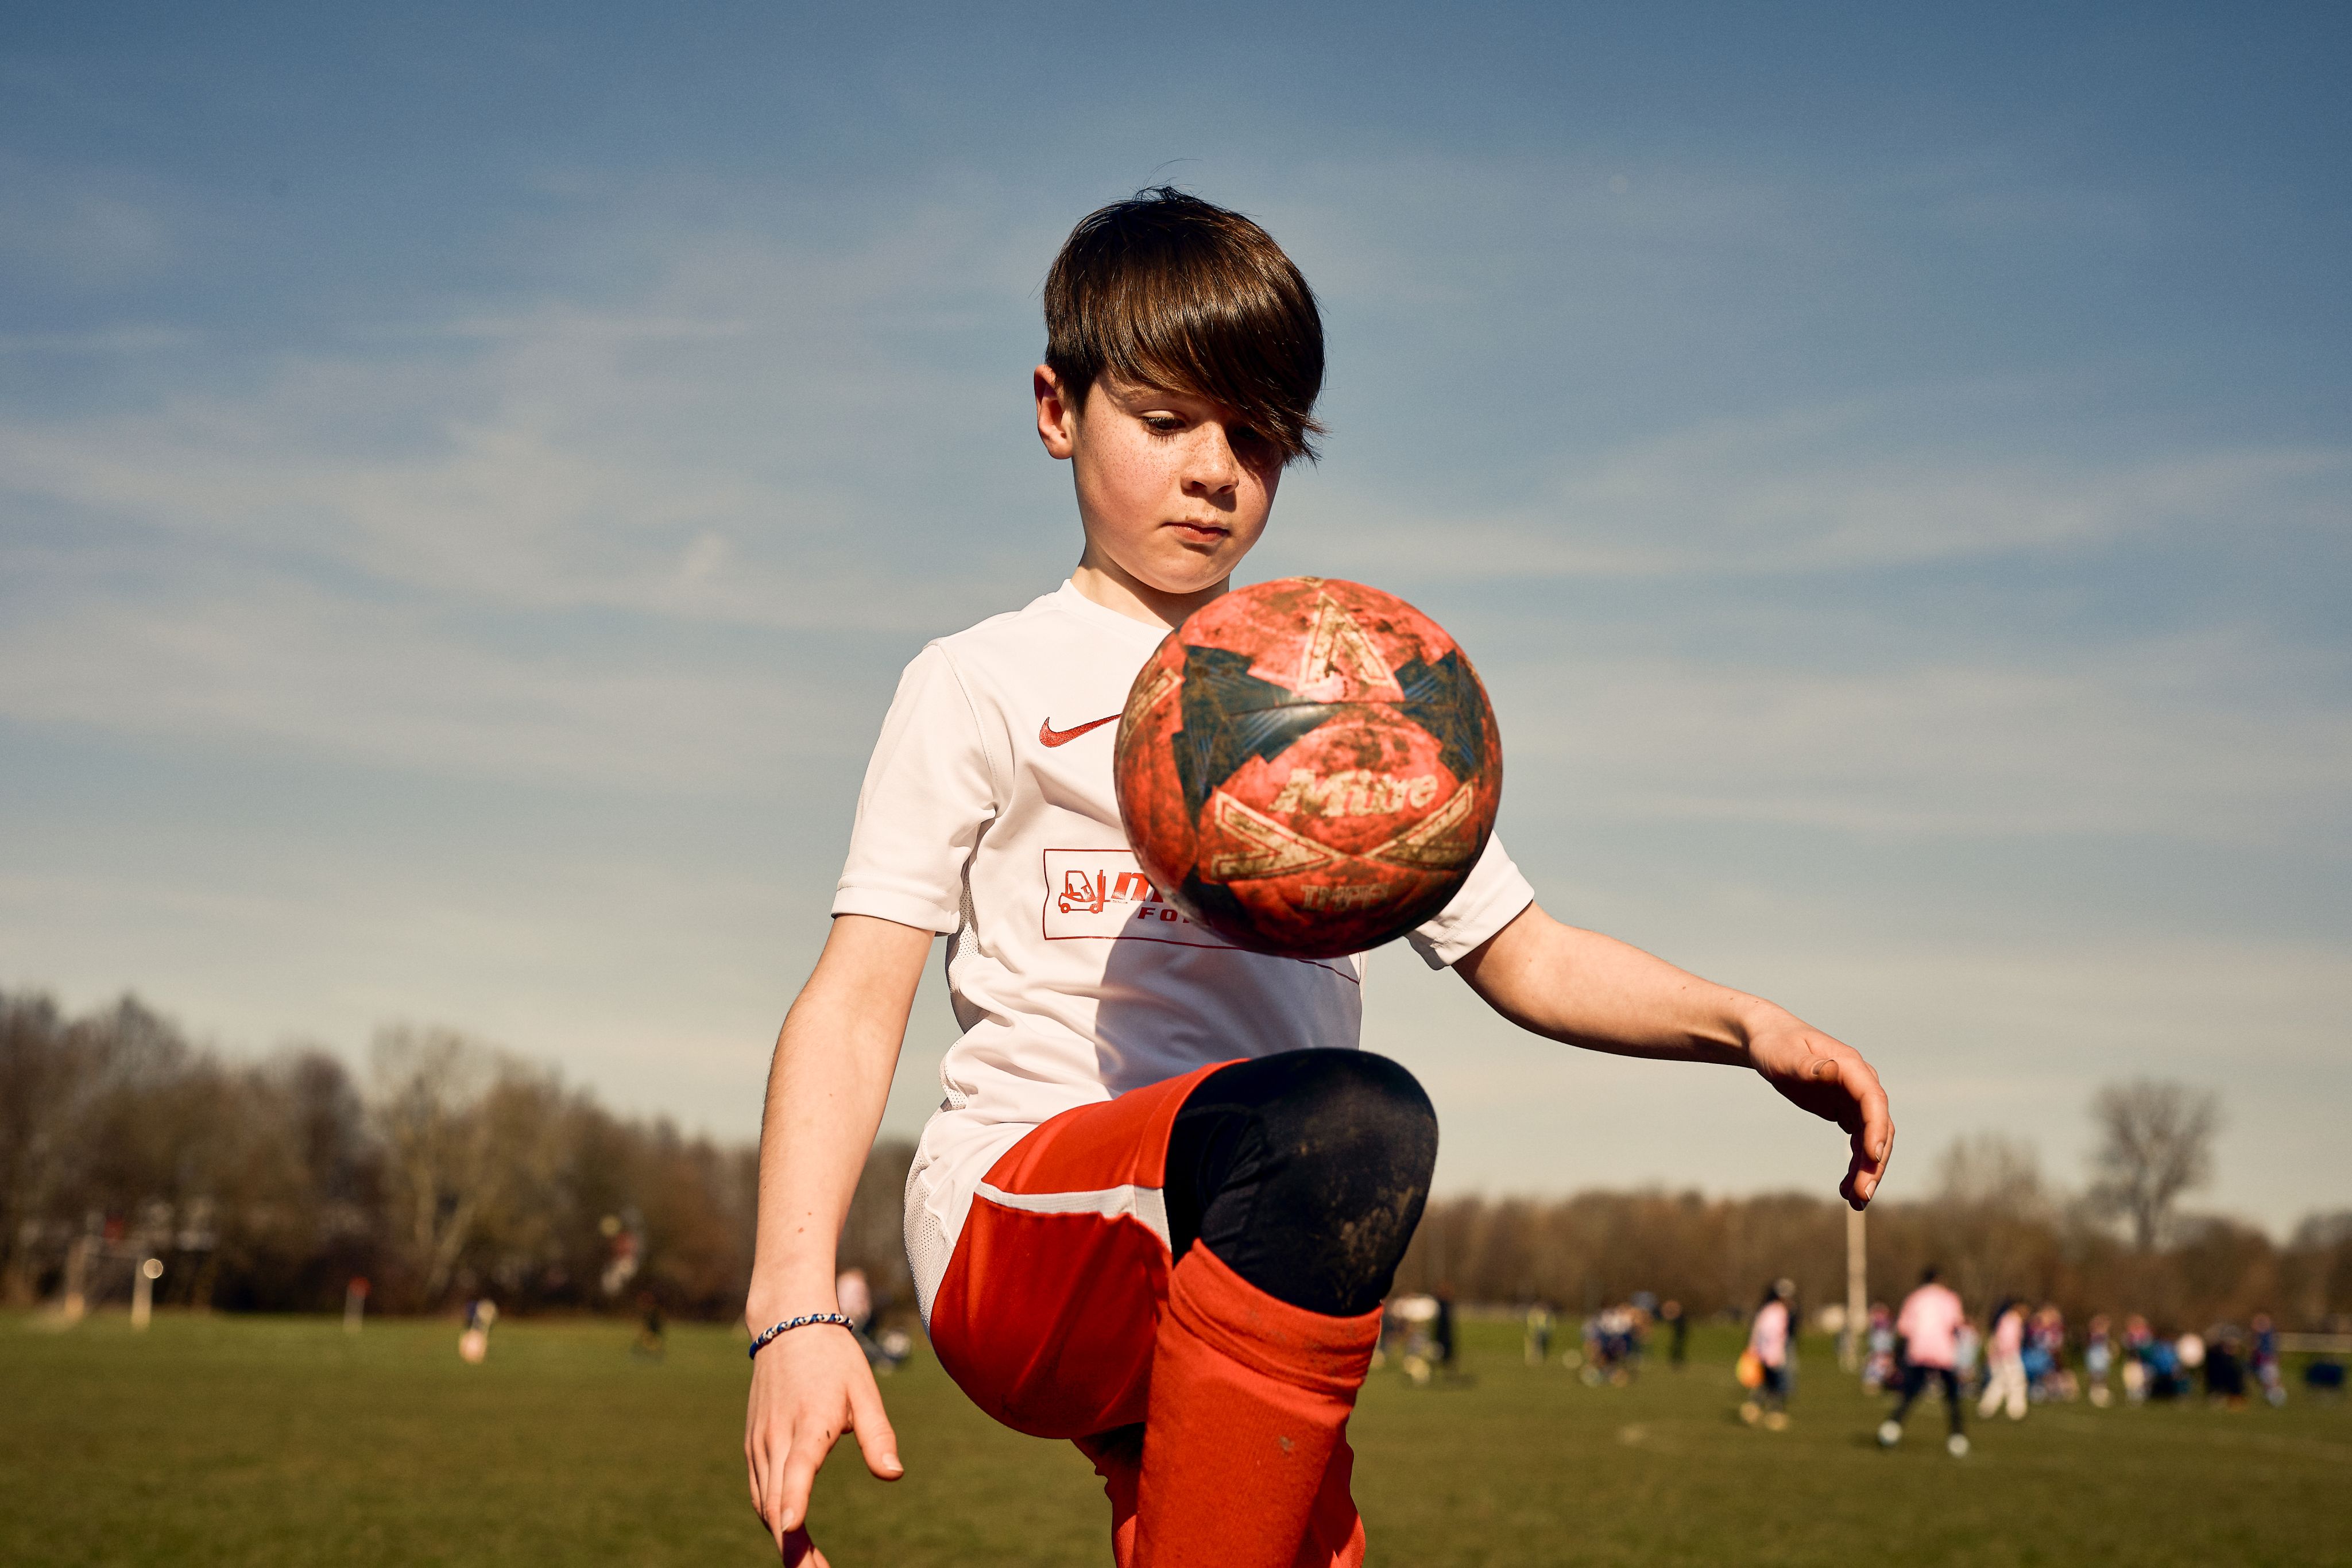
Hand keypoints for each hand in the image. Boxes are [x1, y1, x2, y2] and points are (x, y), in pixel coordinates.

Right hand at [744, 1321, 901, 1562]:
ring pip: (763, 1503)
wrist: (787, 1324)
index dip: (794, 1502)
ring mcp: (759, 1443)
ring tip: (808, 1567)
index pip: (796, 1469)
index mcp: (808, 1423)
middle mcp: (776, 1437)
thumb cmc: (834, 1358)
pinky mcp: (753, 1445)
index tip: (794, 1531)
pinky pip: (758, 1490)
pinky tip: (789, 1535)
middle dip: (793, 1547)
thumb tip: (894, 1475)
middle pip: (776, 1503)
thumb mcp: (864, 1390)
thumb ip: (878, 1435)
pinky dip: (771, 1517)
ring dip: (782, 1539)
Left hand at [1745, 1015, 1892, 1208]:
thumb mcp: (1785, 1055)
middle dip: (1874, 1162)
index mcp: (1851, 1067)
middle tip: (1862, 1195)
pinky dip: (1856, 1166)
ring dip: (1868, 1171)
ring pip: (1871, 1141)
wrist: (1768, 1040)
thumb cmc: (1775, 1045)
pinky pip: (1859, 1144)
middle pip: (1878, 1127)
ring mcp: (1855, 1100)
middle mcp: (1860, 1085)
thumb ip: (1808, 1066)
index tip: (1873, 1156)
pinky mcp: (1846, 1112)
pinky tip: (1846, 1191)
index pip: (1873, 1101)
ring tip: (1856, 1202)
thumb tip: (1833, 1071)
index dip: (1877, 1129)